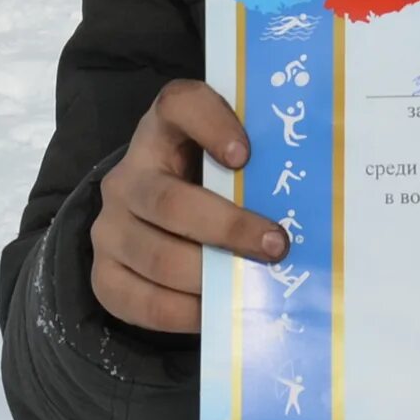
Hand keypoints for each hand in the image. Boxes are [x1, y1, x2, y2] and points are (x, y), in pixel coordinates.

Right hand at [89, 80, 287, 332]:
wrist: (151, 222)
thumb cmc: (211, 185)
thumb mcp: (227, 162)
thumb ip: (258, 164)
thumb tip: (315, 197)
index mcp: (162, 130)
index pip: (179, 105)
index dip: (211, 124)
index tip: (246, 155)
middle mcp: (127, 177)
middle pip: (169, 201)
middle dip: (228, 228)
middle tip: (276, 245)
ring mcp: (110, 228)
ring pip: (157, 257)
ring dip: (210, 276)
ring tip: (251, 285)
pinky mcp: (104, 274)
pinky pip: (141, 301)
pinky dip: (185, 313)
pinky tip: (218, 310)